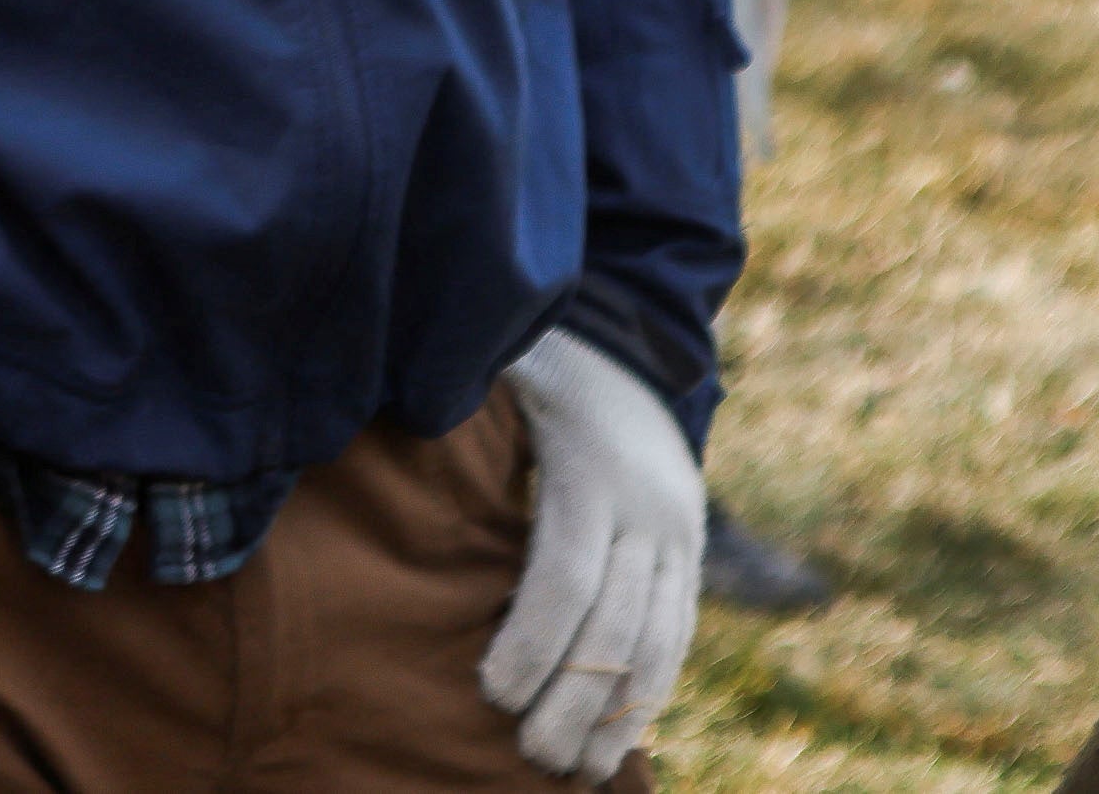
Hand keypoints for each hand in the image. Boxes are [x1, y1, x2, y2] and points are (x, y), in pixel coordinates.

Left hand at [480, 330, 700, 782]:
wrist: (635, 347)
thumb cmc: (537, 364)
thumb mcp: (498, 366)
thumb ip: (453, 392)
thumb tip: (403, 405)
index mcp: (590, 466)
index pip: (567, 572)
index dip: (534, 639)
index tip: (494, 692)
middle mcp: (647, 506)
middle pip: (615, 622)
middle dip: (574, 697)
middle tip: (531, 755)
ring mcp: (679, 532)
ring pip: (658, 638)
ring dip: (619, 713)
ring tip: (577, 770)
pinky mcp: (695, 553)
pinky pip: (681, 633)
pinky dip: (653, 690)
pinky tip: (620, 738)